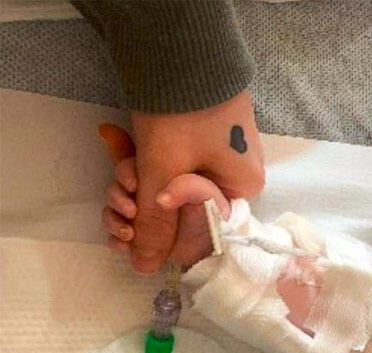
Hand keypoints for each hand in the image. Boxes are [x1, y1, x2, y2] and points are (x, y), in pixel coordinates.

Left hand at [122, 90, 263, 273]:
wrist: (181, 52)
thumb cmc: (182, 118)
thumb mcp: (162, 174)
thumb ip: (154, 226)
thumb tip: (144, 269)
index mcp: (243, 190)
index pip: (199, 232)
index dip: (159, 229)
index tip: (129, 218)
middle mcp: (238, 176)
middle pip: (181, 209)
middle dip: (142, 200)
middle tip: (120, 185)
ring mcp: (221, 155)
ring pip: (171, 186)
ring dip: (137, 177)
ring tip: (118, 158)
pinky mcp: (202, 137)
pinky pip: (171, 164)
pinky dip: (143, 159)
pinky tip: (117, 142)